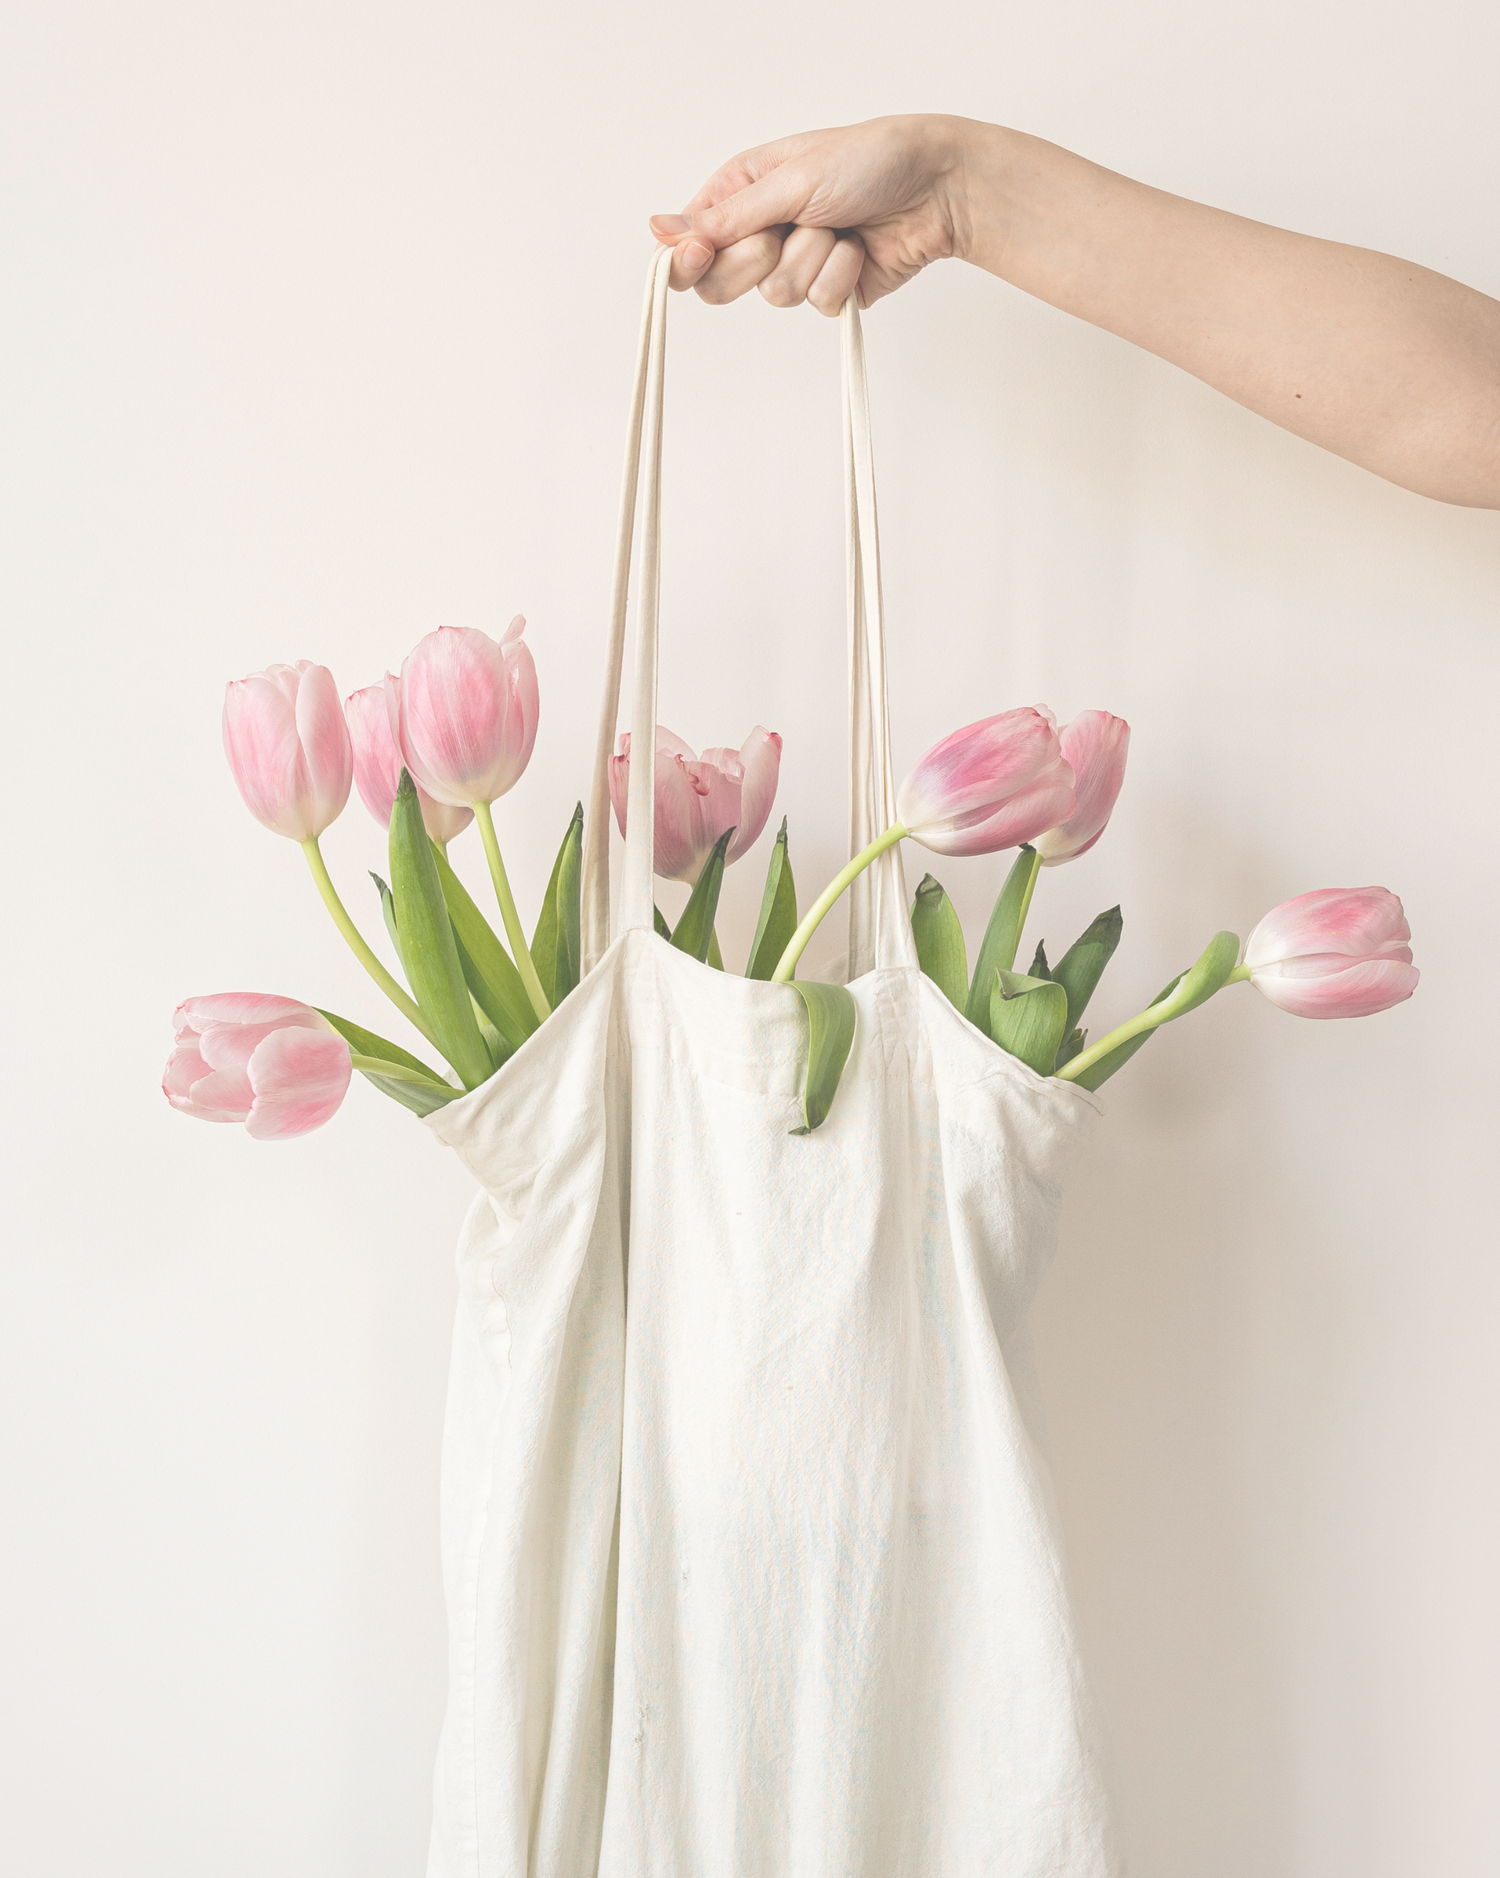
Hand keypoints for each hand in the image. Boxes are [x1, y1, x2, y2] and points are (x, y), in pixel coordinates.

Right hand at [648, 115, 985, 314]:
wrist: (935, 188)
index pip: (689, 243)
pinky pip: (816, 303)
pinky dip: (840, 275)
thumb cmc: (868, 161)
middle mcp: (764, 229)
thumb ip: (724, 216)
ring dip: (810, 259)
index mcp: (742, 191)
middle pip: (720, 281)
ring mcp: (796, 263)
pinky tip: (860, 248)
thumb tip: (657, 229)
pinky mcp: (829, 290)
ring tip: (838, 228)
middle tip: (787, 228)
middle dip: (758, 259)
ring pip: (774, 296)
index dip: (687, 259)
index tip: (699, 255)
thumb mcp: (787, 182)